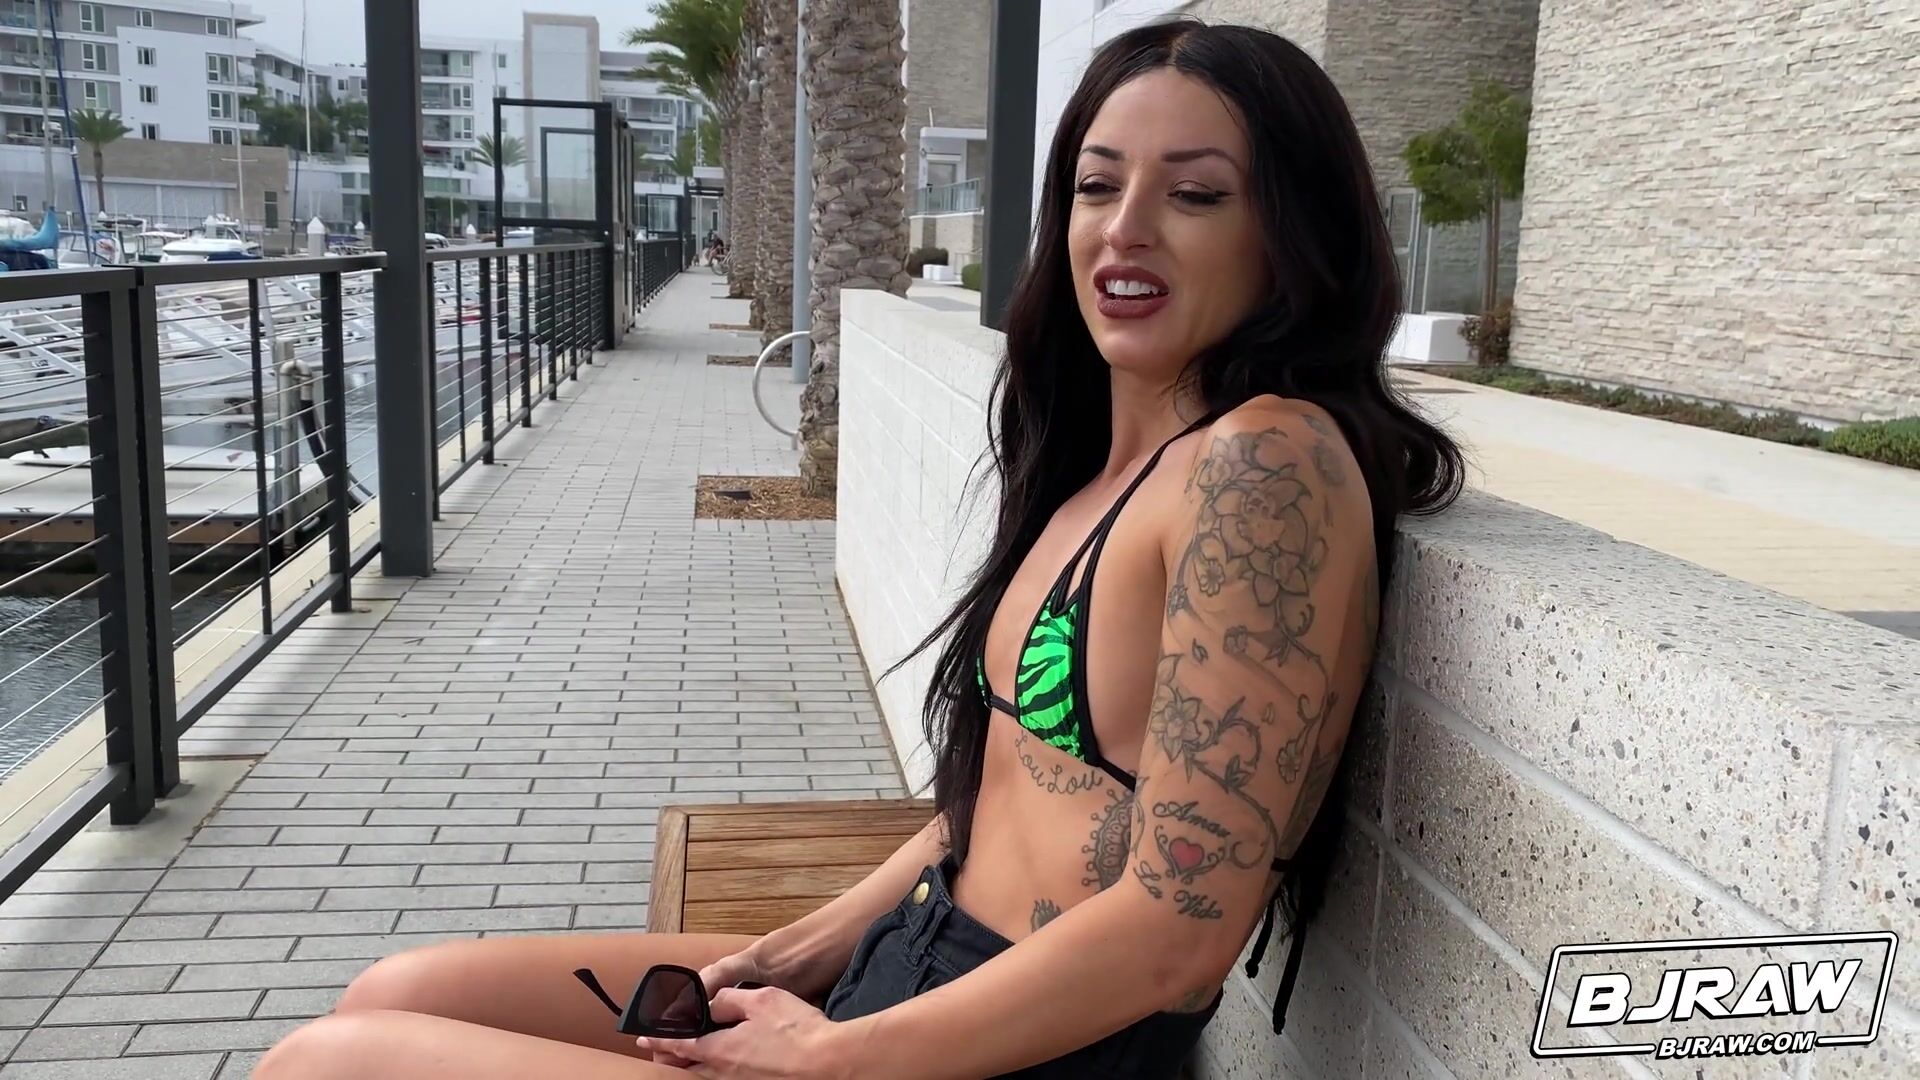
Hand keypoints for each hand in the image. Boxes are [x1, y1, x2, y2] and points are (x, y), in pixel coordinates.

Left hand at [637, 986, 855, 1078]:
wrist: (828, 1063)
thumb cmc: (797, 1031)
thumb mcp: (761, 1000)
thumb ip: (730, 999)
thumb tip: (713, 1002)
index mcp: (719, 1049)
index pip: (678, 1044)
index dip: (658, 1038)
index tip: (643, 1037)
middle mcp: (723, 1074)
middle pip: (686, 1068)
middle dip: (670, 1057)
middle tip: (659, 1050)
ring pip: (704, 1077)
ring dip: (691, 1066)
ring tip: (686, 1058)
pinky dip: (712, 1072)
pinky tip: (722, 1065)